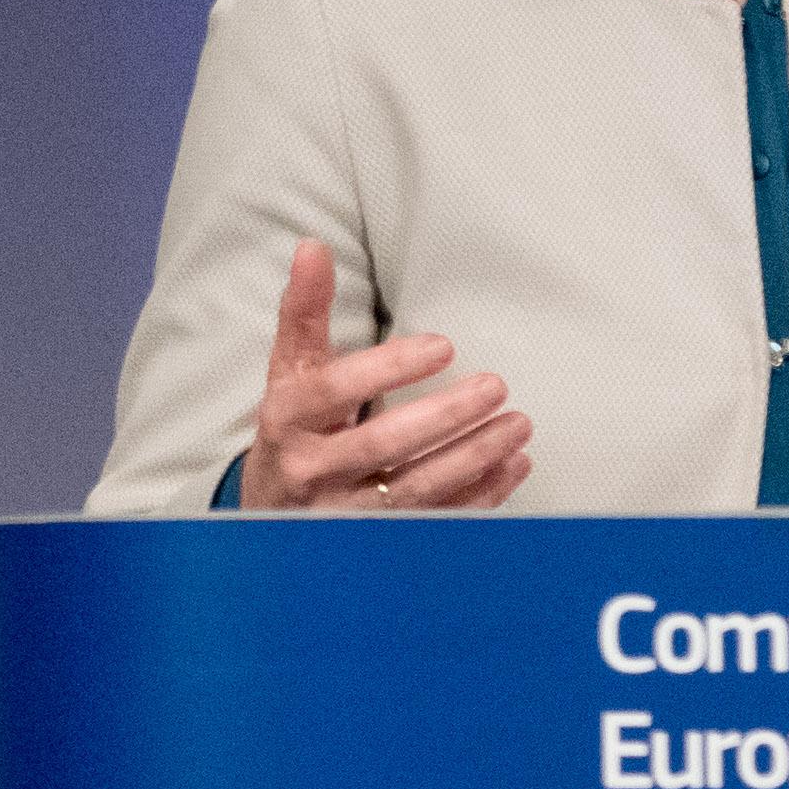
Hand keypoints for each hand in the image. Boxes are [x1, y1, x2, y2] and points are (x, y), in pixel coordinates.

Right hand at [248, 239, 529, 511]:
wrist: (271, 507)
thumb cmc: (293, 424)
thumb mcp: (288, 368)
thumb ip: (304, 310)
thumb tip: (312, 247)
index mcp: (288, 417)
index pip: (337, 390)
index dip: (389, 368)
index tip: (443, 346)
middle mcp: (312, 469)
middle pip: (383, 444)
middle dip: (446, 416)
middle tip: (495, 386)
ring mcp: (345, 512)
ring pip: (417, 489)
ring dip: (474, 456)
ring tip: (517, 424)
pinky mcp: (378, 541)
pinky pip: (436, 520)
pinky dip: (481, 496)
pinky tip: (512, 465)